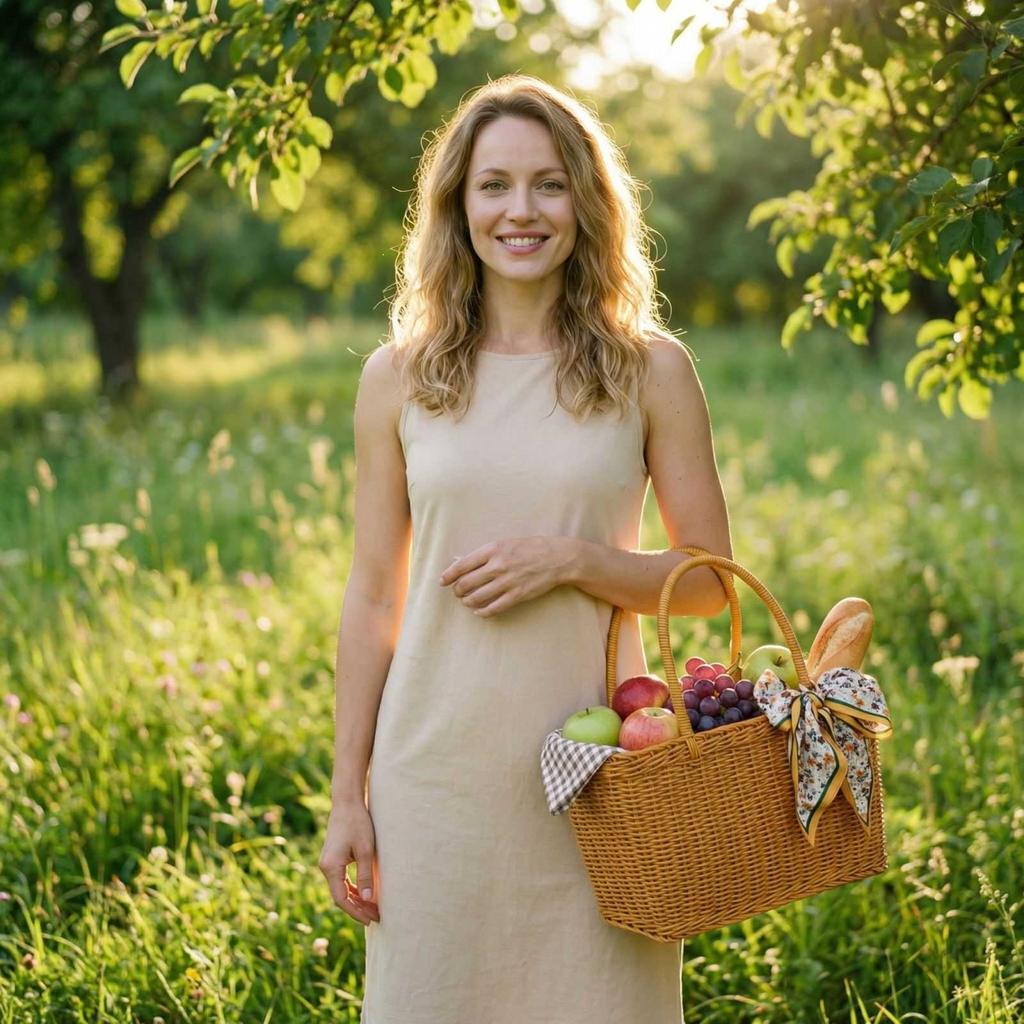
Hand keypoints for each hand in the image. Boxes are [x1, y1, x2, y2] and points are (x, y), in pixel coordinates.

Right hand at [318, 802, 380, 925]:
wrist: (347, 803)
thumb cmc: (358, 823)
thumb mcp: (366, 850)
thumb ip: (366, 875)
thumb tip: (369, 900)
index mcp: (331, 867)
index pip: (341, 899)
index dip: (356, 912)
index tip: (371, 919)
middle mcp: (326, 867)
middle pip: (340, 896)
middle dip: (358, 908)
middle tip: (376, 916)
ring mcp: (328, 863)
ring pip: (341, 889)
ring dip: (356, 899)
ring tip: (373, 908)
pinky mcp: (333, 858)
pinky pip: (342, 879)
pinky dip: (353, 888)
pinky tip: (366, 893)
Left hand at [438, 536, 575, 616]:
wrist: (558, 557)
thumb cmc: (529, 548)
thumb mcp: (504, 544)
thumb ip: (481, 554)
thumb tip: (457, 560)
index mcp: (493, 550)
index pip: (462, 565)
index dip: (449, 575)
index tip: (442, 581)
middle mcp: (498, 566)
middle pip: (466, 583)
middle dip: (458, 591)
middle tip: (457, 593)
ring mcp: (508, 582)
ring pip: (477, 598)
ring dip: (468, 602)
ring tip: (467, 601)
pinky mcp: (518, 595)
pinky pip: (494, 608)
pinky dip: (483, 612)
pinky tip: (479, 612)